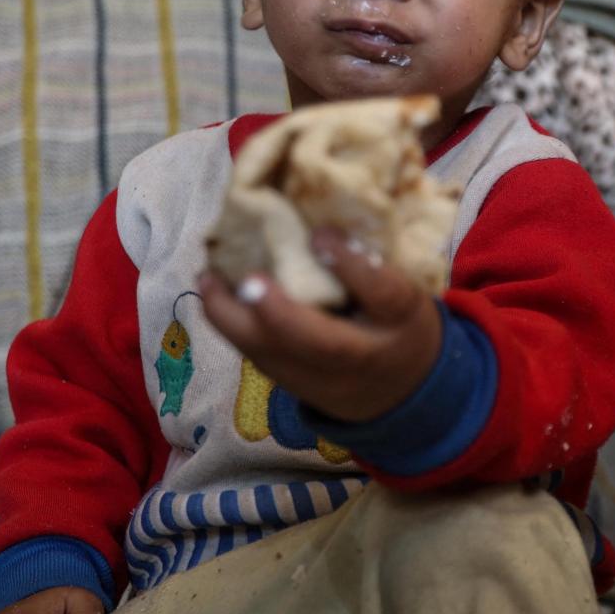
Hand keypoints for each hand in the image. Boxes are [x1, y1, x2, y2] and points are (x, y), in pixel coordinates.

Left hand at [199, 230, 442, 421]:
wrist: (403, 393)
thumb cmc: (400, 325)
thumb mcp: (406, 293)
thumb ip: (373, 266)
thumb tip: (319, 221)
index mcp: (400, 320)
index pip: (384, 294)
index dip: (351, 265)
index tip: (319, 234)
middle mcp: (362, 355)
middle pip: (319, 343)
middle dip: (277, 313)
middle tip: (246, 279)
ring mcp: (324, 378)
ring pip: (274, 356)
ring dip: (233, 318)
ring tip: (207, 279)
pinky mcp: (294, 385)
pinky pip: (258, 357)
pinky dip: (231, 326)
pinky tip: (214, 296)